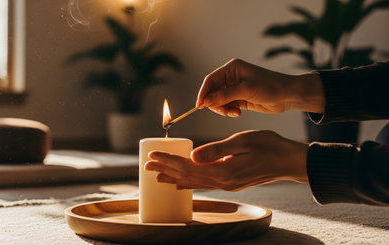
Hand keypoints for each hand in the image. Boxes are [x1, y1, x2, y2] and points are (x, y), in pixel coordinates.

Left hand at [145, 130, 307, 190]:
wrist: (289, 161)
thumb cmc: (269, 146)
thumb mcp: (243, 142)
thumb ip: (216, 151)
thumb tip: (192, 157)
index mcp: (222, 171)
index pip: (187, 166)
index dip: (168, 160)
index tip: (152, 155)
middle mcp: (221, 181)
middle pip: (186, 176)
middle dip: (165, 169)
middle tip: (146, 165)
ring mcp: (226, 184)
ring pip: (193, 181)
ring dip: (173, 177)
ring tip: (157, 176)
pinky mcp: (230, 182)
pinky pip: (203, 183)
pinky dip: (188, 182)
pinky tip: (180, 184)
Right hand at [196, 59, 324, 116]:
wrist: (288, 95)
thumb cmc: (270, 87)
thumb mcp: (246, 91)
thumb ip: (225, 96)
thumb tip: (207, 101)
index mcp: (232, 68)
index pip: (211, 80)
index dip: (203, 92)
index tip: (199, 105)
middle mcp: (232, 77)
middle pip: (213, 91)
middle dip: (215, 103)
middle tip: (223, 112)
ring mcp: (235, 88)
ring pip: (218, 100)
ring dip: (223, 109)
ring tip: (233, 113)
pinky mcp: (239, 98)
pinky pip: (226, 106)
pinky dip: (229, 111)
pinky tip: (237, 113)